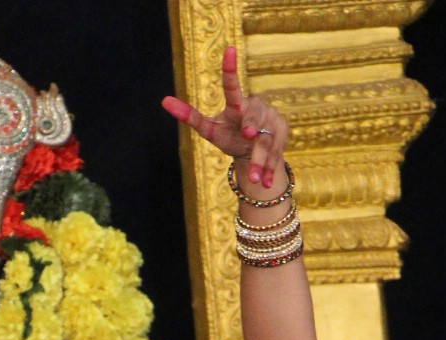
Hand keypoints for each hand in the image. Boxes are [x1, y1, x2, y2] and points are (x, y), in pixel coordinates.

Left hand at [162, 45, 288, 189]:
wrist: (253, 152)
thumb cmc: (229, 135)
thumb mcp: (210, 129)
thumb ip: (190, 116)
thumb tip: (164, 100)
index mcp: (237, 104)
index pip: (232, 86)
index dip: (230, 68)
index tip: (229, 49)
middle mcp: (256, 108)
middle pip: (254, 115)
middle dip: (252, 125)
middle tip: (247, 135)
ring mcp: (271, 121)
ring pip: (266, 140)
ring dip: (259, 160)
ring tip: (254, 179)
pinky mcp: (282, 134)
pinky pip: (276, 153)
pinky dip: (269, 170)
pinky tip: (263, 184)